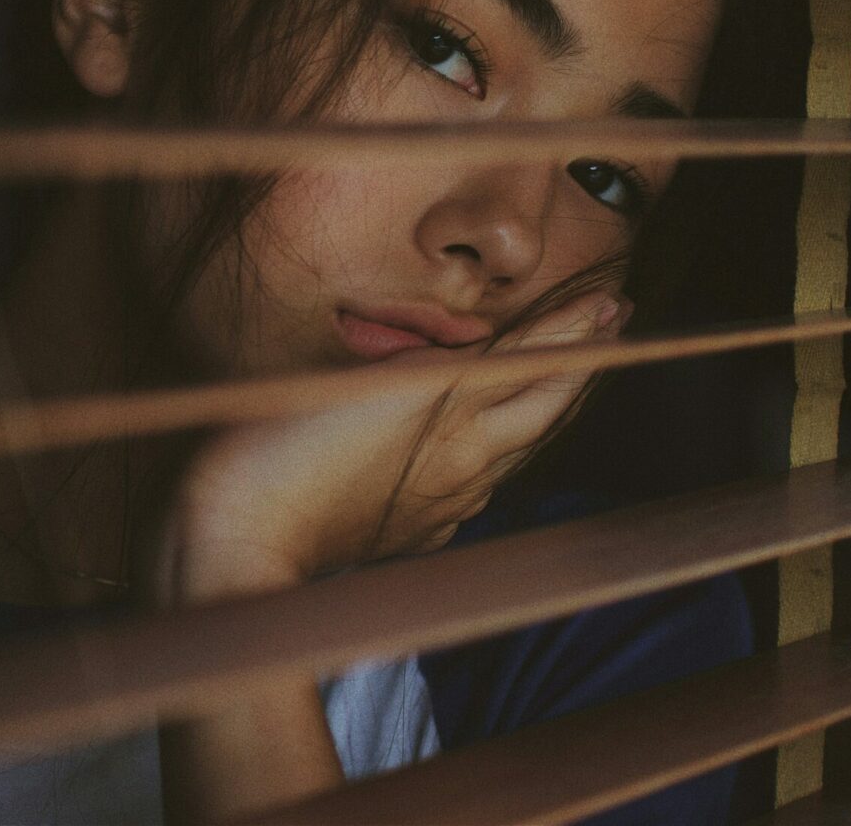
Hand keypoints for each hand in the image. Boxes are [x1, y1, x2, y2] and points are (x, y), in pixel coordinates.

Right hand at [144, 290, 627, 605]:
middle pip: (541, 411)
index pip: (540, 366)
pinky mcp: (406, 532)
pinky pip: (469, 488)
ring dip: (539, 406)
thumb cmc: (288, 456)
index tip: (615, 301)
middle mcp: (463, 469)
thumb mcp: (376, 383)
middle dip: (577, 367)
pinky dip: (491, 453)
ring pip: (509, 450)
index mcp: (458, 424)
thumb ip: (450, 361)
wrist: (236, 550)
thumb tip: (526, 348)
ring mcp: (436, 505)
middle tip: (608, 326)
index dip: (579, 330)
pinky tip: (481, 454)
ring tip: (556, 374)